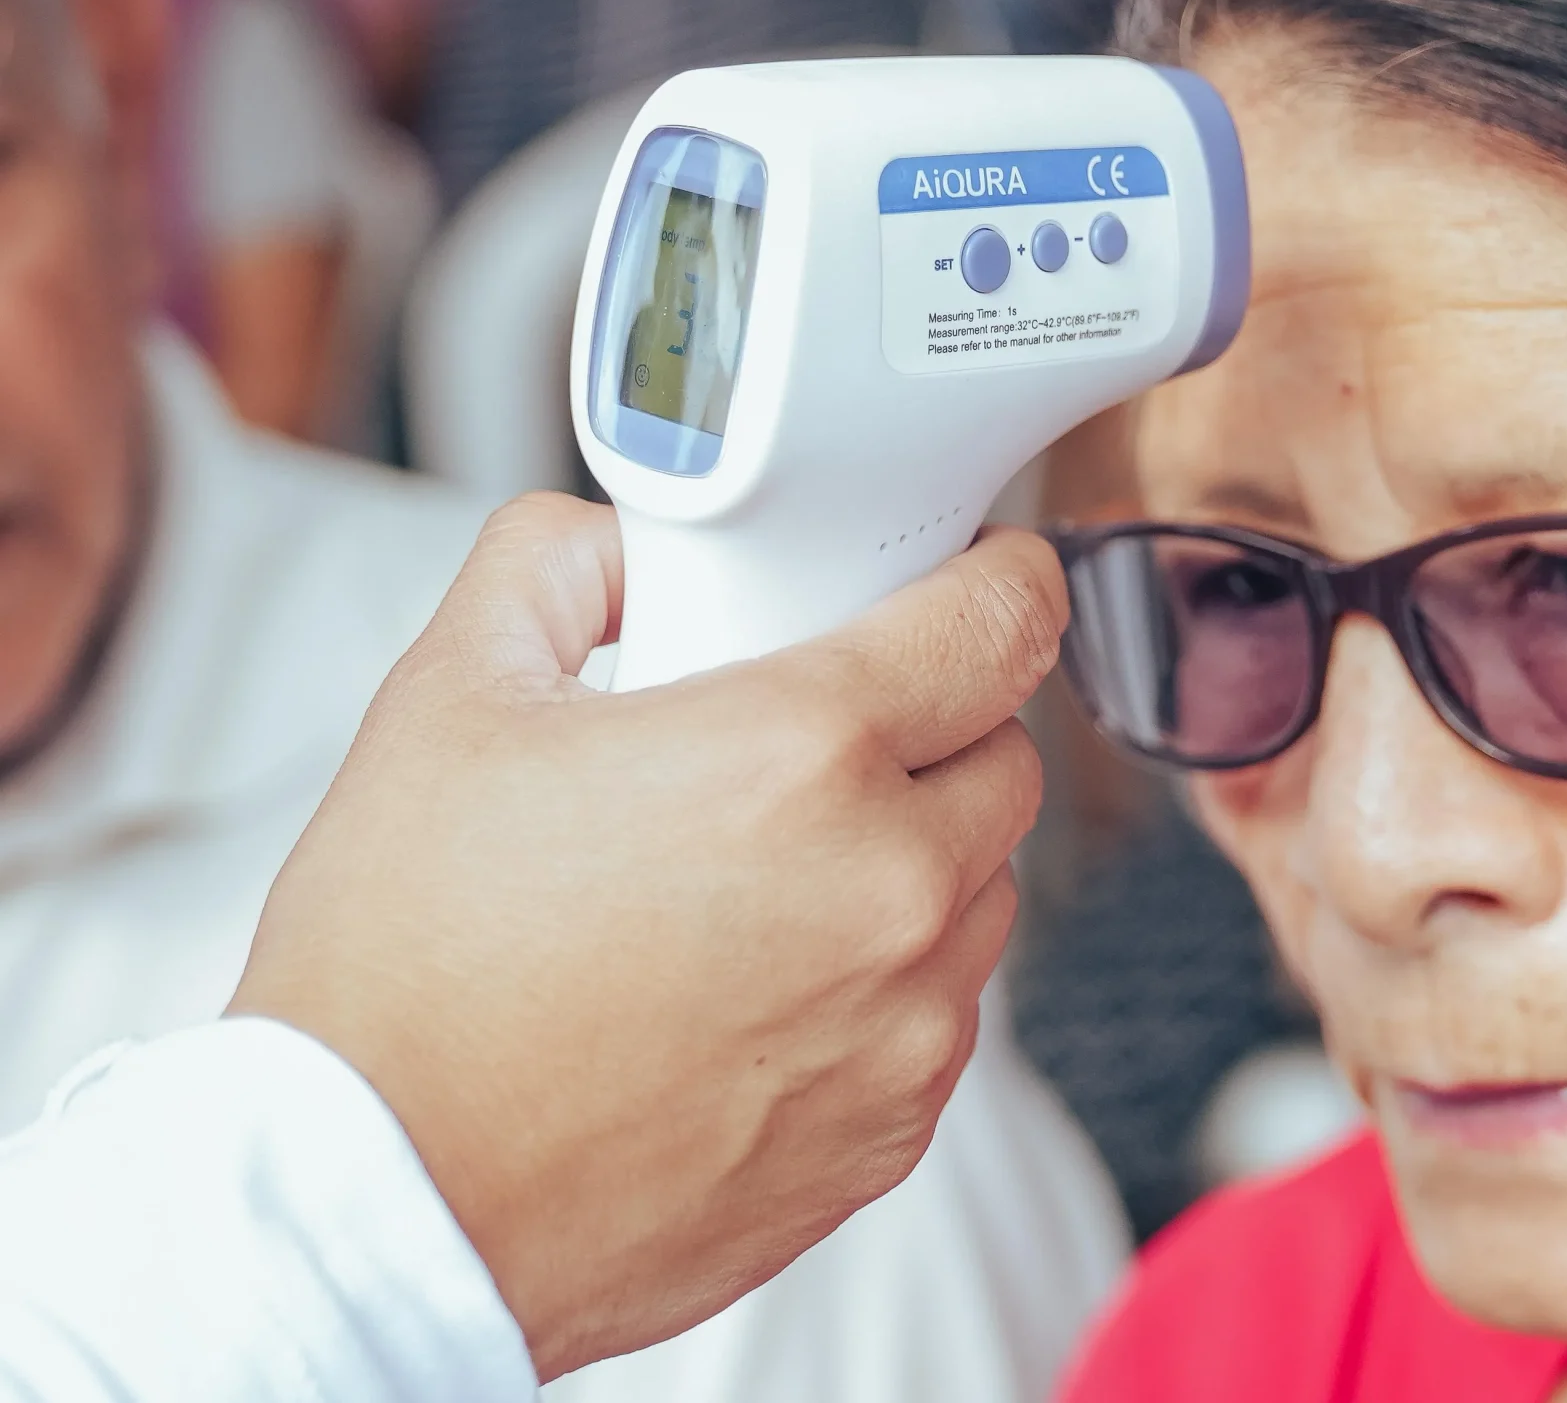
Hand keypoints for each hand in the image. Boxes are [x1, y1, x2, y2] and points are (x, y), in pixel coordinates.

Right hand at [227, 495, 1064, 1379]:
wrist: (376, 1208)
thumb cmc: (403, 974)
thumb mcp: (448, 700)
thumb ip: (556, 568)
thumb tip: (626, 545)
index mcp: (801, 755)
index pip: (1003, 620)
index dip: (996, 581)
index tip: (978, 580)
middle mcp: (886, 890)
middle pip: (1003, 754)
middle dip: (935, 727)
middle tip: (814, 742)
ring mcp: (903, 1024)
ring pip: (982, 891)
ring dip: (915, 861)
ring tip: (764, 879)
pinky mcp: (892, 1131)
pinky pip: (939, 1014)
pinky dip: (884, 985)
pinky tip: (757, 990)